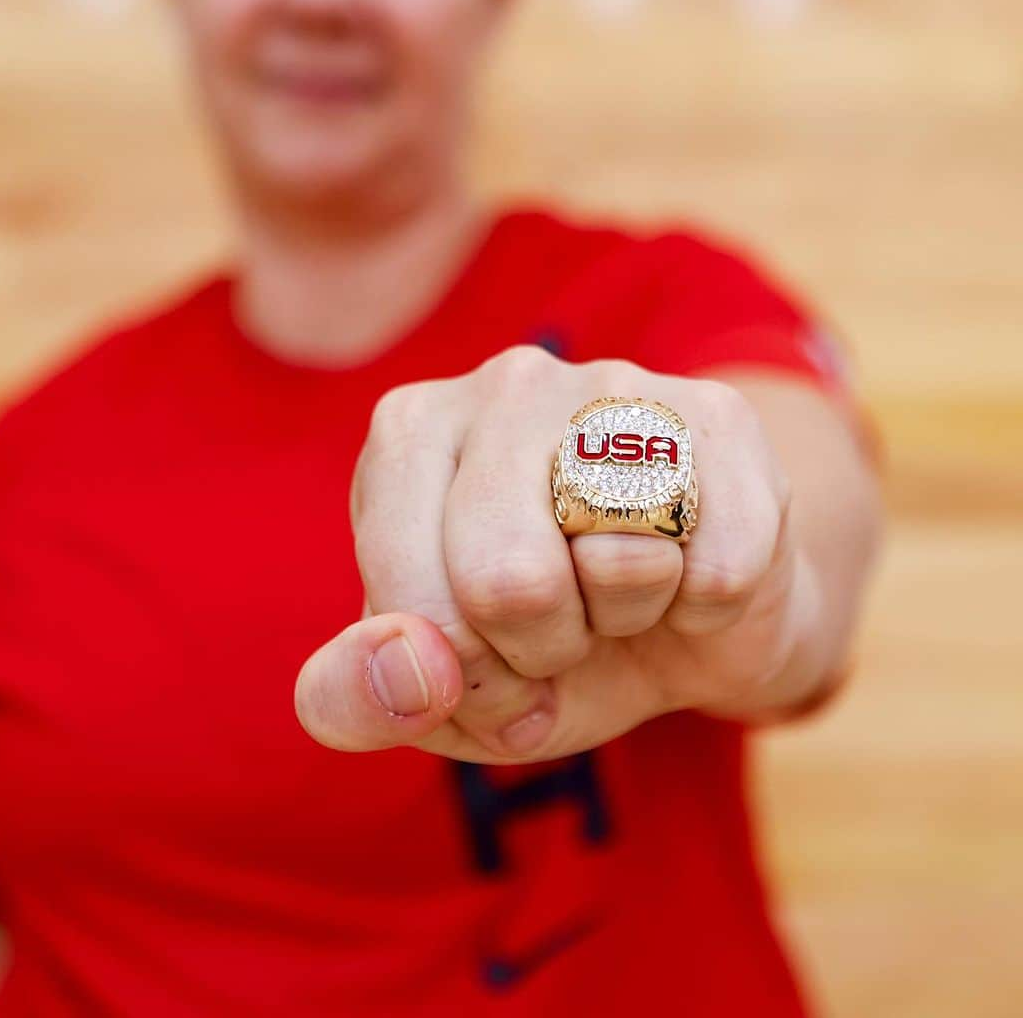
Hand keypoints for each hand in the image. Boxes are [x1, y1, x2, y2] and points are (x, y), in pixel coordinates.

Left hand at [294, 345, 823, 763]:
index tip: (487, 663)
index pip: (407, 594)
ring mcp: (617, 385)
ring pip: (620, 565)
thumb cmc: (539, 639)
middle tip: (560, 627)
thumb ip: (361, 696)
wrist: (687, 619)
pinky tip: (689, 568)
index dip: (458, 676)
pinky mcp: (719, 416)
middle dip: (541, 651)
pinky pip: (719, 571)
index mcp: (410, 432)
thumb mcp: (433, 691)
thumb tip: (412, 674)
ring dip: (626, 620)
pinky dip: (707, 610)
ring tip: (621, 585)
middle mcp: (505, 383)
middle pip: (509, 581)